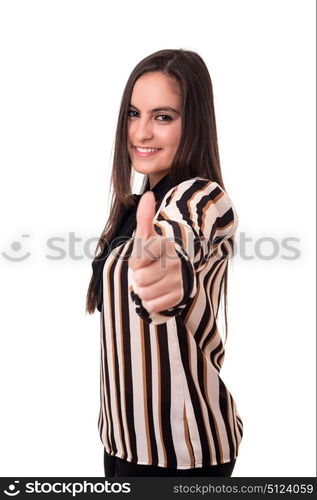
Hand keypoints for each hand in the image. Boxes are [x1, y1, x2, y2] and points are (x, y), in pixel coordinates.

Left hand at [128, 190, 182, 313]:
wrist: (177, 271)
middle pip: (140, 279)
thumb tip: (148, 194)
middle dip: (139, 277)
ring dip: (144, 290)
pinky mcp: (180, 297)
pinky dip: (151, 302)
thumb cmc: (156, 253)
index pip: (136, 262)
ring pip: (144, 293)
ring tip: (153, 282)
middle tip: (149, 272)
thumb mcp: (148, 236)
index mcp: (167, 244)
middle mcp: (177, 261)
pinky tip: (158, 292)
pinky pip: (152, 305)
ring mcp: (180, 280)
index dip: (136, 262)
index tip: (145, 259)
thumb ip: (145, 217)